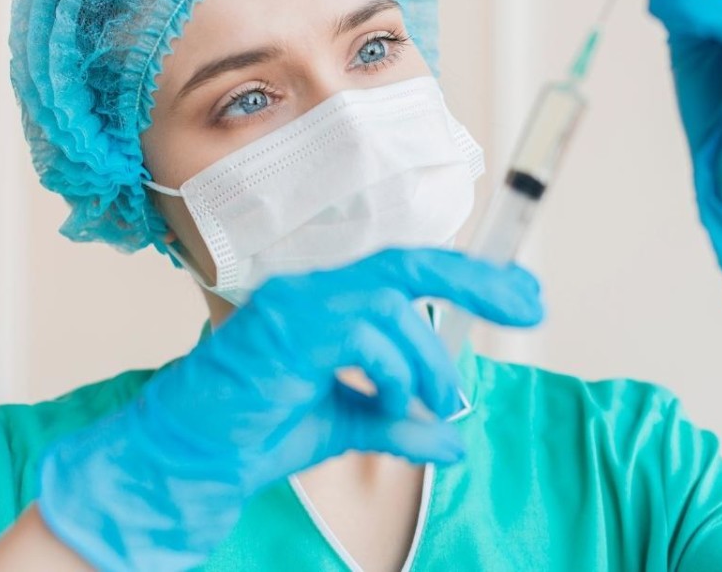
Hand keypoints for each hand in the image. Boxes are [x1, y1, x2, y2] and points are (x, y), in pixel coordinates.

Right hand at [35, 249, 543, 570]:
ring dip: (427, 358)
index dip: (471, 275)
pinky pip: (363, 333)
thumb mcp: (347, 426)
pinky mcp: (286, 328)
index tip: (525, 292)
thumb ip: (399, 424)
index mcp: (328, 301)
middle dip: (478, 281)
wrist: (189, 459)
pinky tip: (391, 403)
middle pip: (411, 263)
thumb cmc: (256, 433)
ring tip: (434, 400)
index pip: (409, 271)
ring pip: (391, 304)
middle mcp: (313, 289)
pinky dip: (393, 371)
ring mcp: (297, 302)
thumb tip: (454, 441)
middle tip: (531, 306)